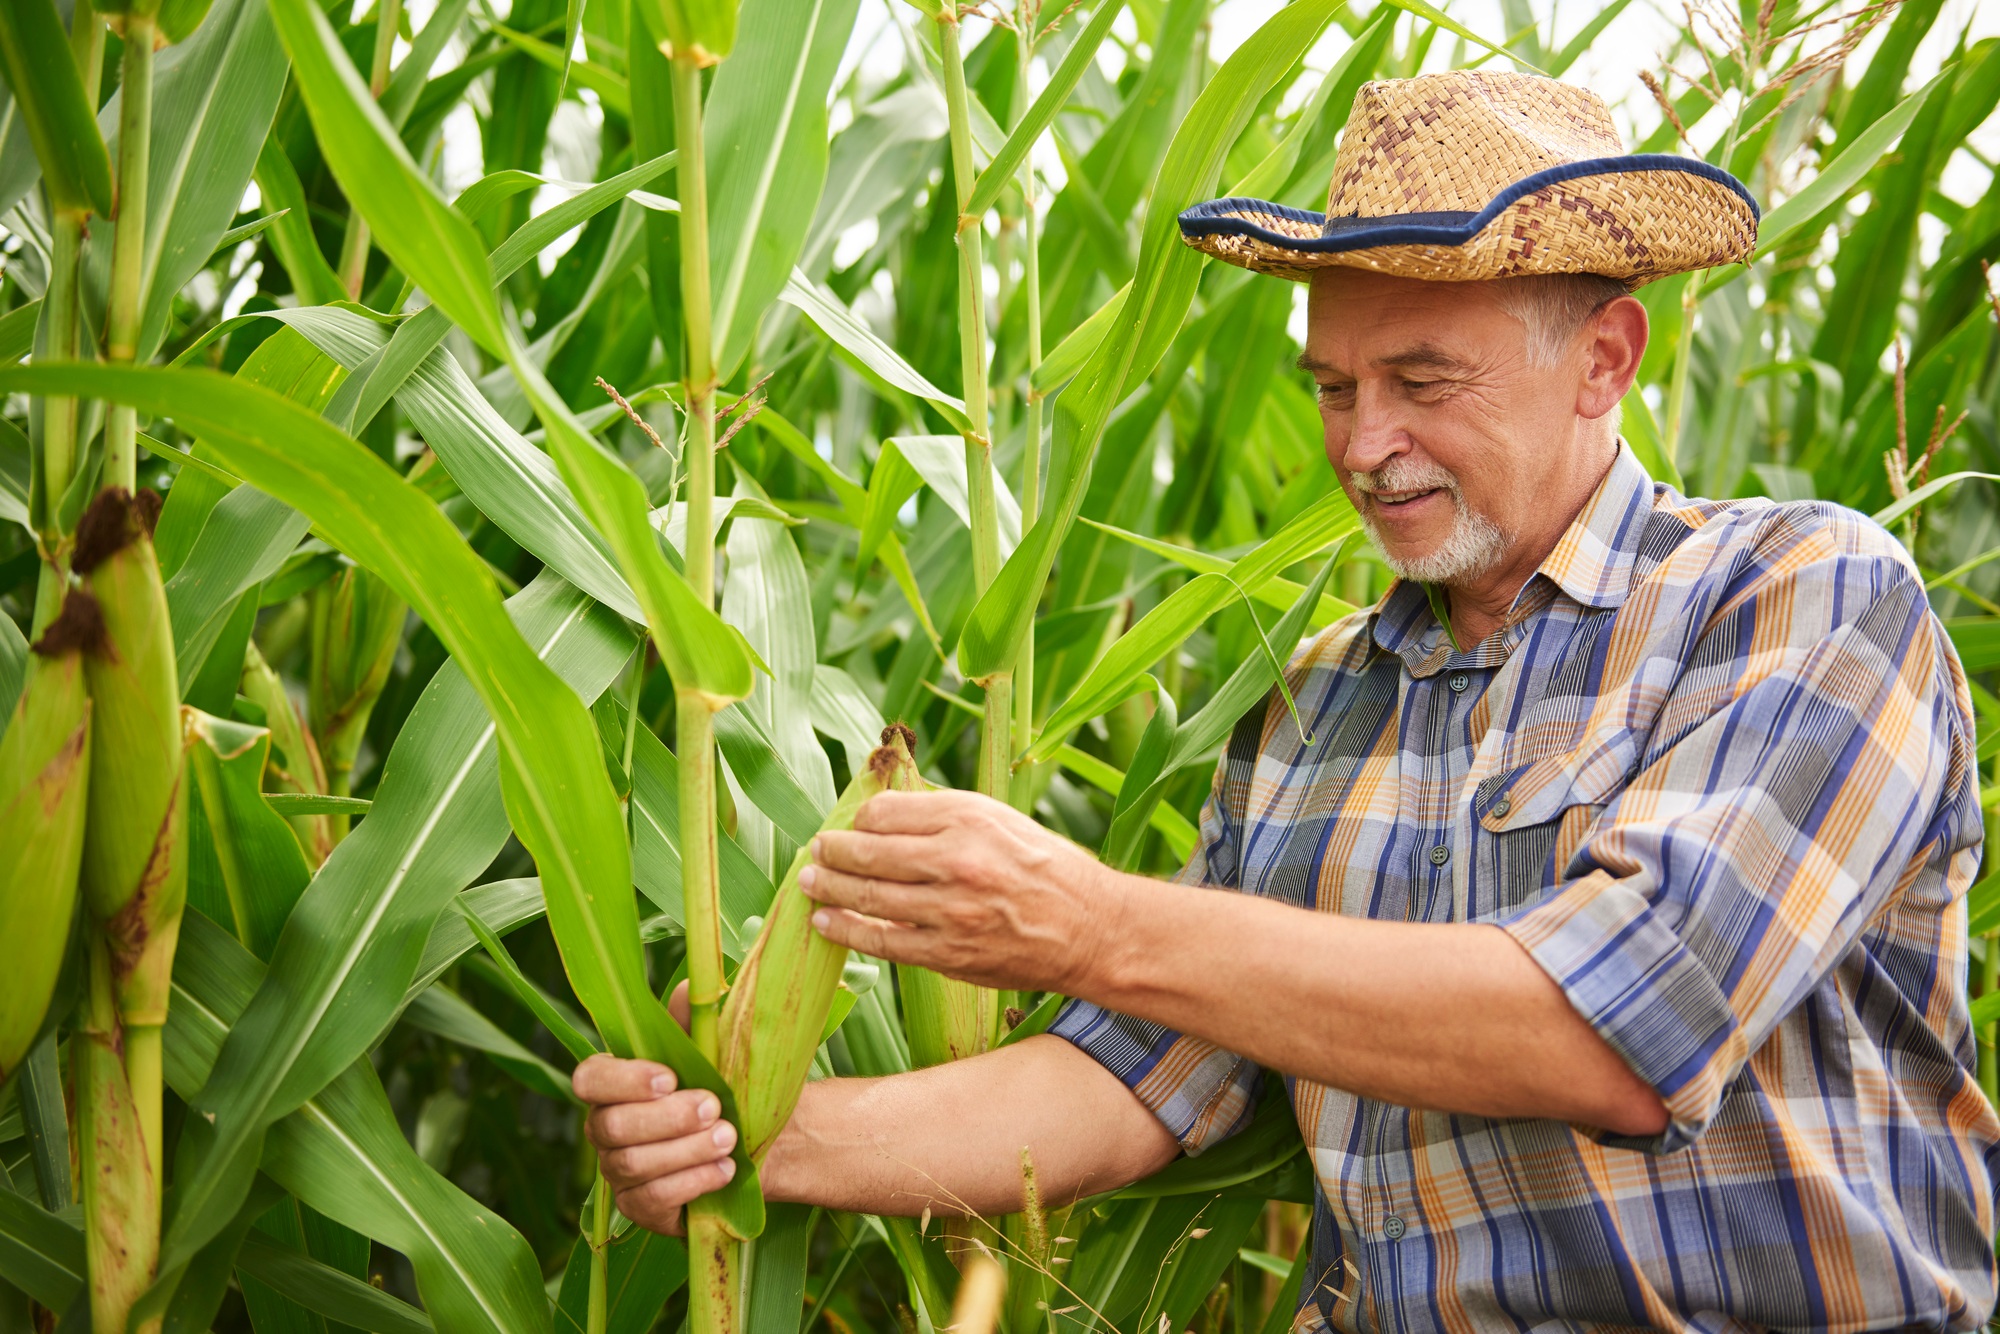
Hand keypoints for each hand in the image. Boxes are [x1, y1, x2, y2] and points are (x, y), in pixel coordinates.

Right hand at [572, 985, 738, 1235]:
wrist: (757, 1140)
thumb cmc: (725, 1086)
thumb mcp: (715, 1049)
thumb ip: (696, 1020)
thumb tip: (688, 989)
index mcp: (614, 1084)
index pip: (589, 1079)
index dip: (623, 1080)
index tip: (670, 1077)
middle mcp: (605, 1129)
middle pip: (613, 1126)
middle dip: (667, 1117)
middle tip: (715, 1107)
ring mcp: (618, 1173)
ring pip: (633, 1165)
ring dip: (685, 1150)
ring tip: (729, 1137)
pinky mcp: (640, 1209)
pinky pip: (651, 1200)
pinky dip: (691, 1183)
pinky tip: (724, 1170)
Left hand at [799, 789, 1122, 993]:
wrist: (1091, 929)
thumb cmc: (1045, 868)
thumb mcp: (1001, 819)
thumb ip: (943, 814)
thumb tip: (881, 813)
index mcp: (969, 817)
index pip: (885, 812)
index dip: (860, 819)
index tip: (853, 826)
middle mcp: (957, 860)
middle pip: (867, 852)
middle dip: (831, 852)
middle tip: (814, 852)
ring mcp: (950, 911)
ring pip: (868, 897)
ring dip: (828, 890)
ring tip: (808, 884)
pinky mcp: (949, 953)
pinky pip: (883, 941)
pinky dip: (847, 931)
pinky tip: (826, 922)